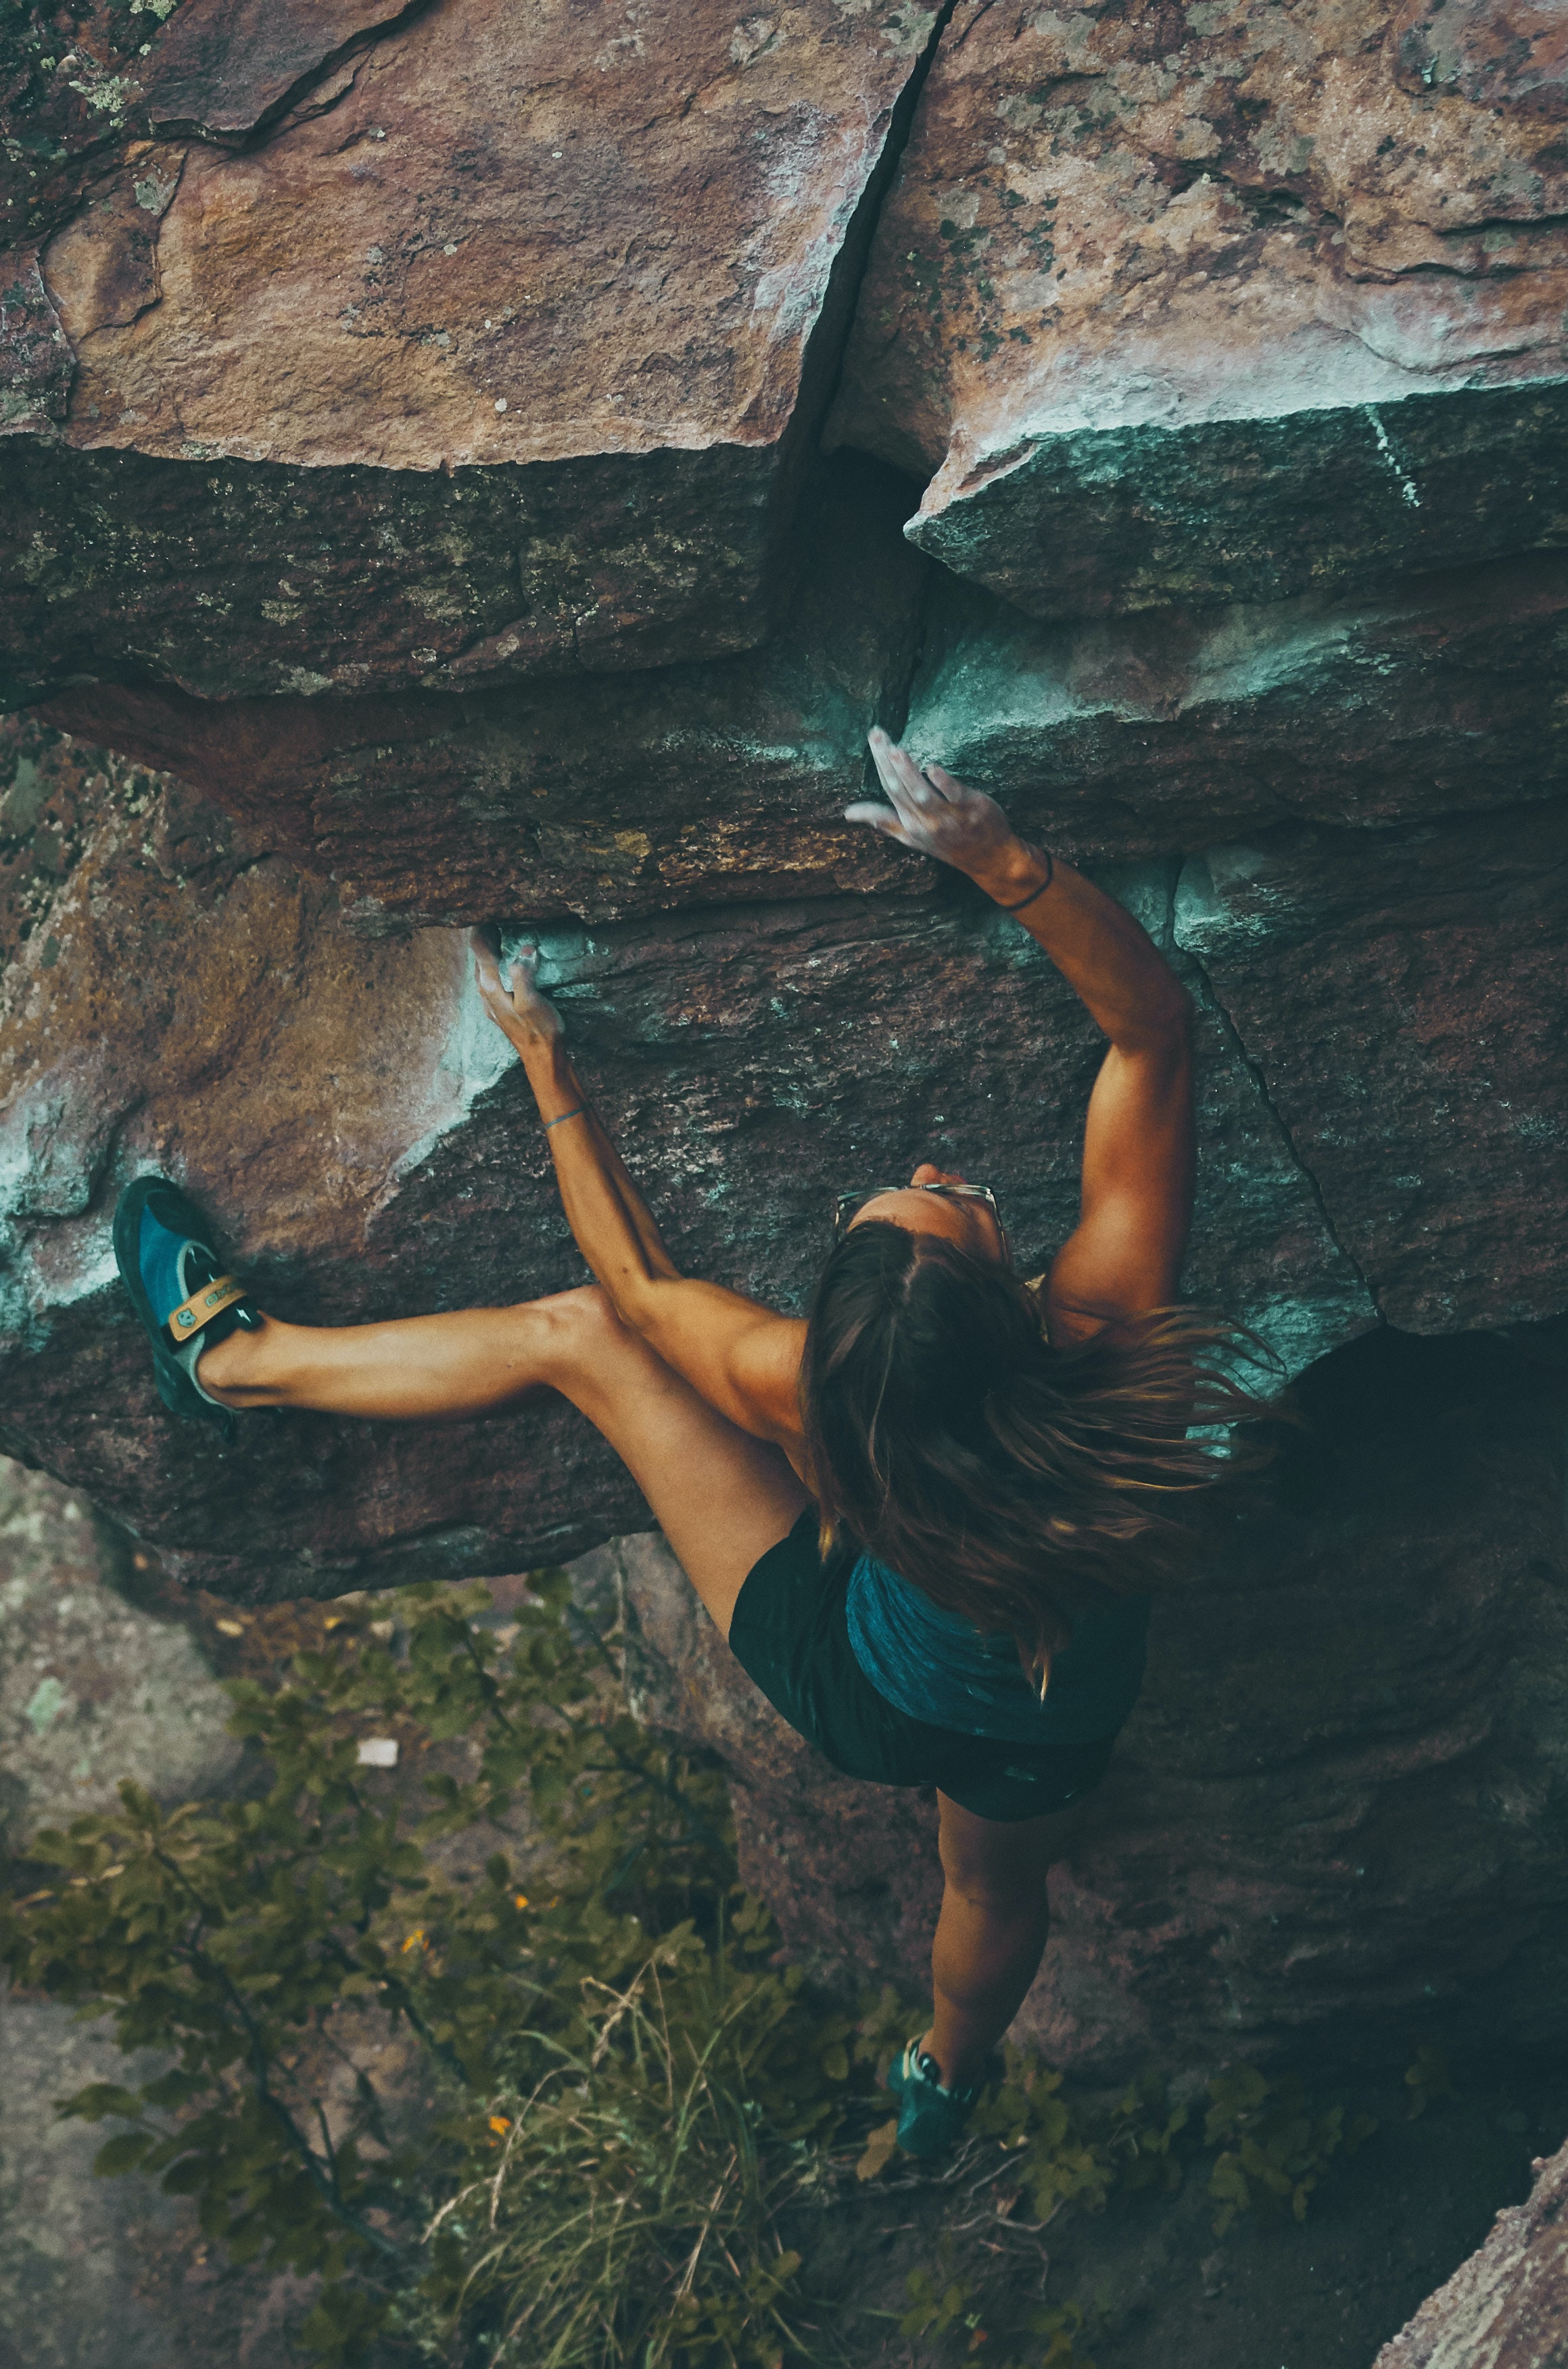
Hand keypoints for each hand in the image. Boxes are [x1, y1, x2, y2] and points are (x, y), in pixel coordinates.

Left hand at [471, 928, 562, 1054]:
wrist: (542, 1058)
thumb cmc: (539, 1030)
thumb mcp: (532, 1001)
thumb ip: (523, 974)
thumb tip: (524, 949)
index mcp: (490, 986)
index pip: (480, 949)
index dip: (483, 928)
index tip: (489, 911)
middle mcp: (485, 993)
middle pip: (478, 957)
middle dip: (485, 937)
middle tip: (496, 918)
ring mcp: (491, 1002)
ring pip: (484, 968)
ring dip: (489, 951)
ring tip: (500, 934)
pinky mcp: (499, 1008)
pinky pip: (492, 978)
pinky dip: (496, 965)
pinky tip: (506, 964)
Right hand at [845, 729, 1024, 881]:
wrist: (989, 860)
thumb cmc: (949, 844)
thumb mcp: (911, 837)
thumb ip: (883, 821)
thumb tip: (849, 813)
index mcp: (909, 824)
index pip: (890, 789)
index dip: (880, 764)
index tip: (873, 739)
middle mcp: (925, 822)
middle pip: (901, 788)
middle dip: (886, 761)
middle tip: (877, 734)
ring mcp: (948, 817)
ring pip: (922, 794)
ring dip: (908, 772)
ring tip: (895, 750)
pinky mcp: (970, 810)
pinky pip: (954, 796)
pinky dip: (943, 783)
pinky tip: (933, 767)